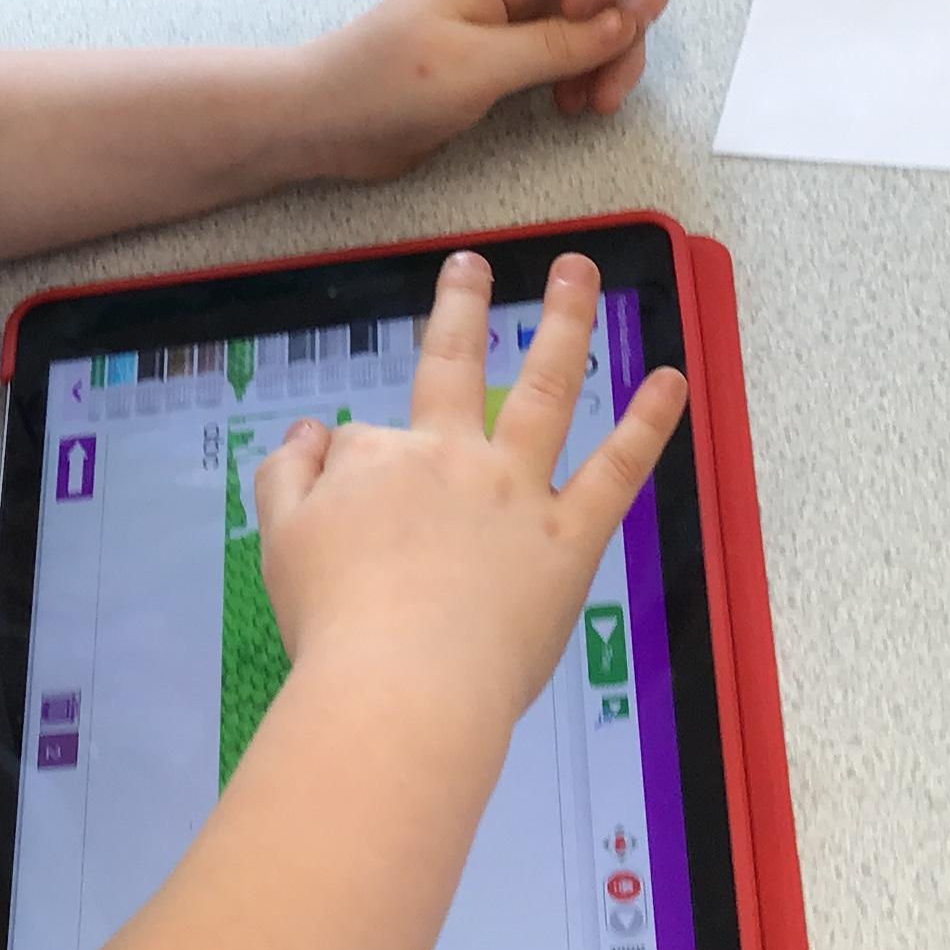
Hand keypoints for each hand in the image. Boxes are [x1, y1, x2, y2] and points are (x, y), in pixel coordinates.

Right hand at [253, 251, 687, 734]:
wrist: (403, 685)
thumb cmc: (335, 623)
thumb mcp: (279, 542)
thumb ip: (287, 477)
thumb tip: (309, 432)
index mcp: (379, 460)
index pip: (364, 442)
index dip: (350, 471)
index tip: (347, 512)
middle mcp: (450, 458)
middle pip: (456, 365)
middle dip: (464, 306)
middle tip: (475, 264)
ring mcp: (516, 493)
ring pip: (544, 391)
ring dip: (563, 324)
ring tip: (575, 273)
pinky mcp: (569, 540)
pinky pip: (615, 472)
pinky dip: (646, 424)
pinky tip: (670, 380)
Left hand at [289, 0, 670, 182]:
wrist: (325, 123)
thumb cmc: (380, 86)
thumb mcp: (474, 68)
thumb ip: (556, 44)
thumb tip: (626, 22)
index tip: (587, 23)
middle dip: (629, 15)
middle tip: (614, 73)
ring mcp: (514, 15)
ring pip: (599, 12)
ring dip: (614, 53)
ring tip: (593, 104)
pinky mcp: (509, 53)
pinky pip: (574, 46)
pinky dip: (588, 71)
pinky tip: (573, 105)